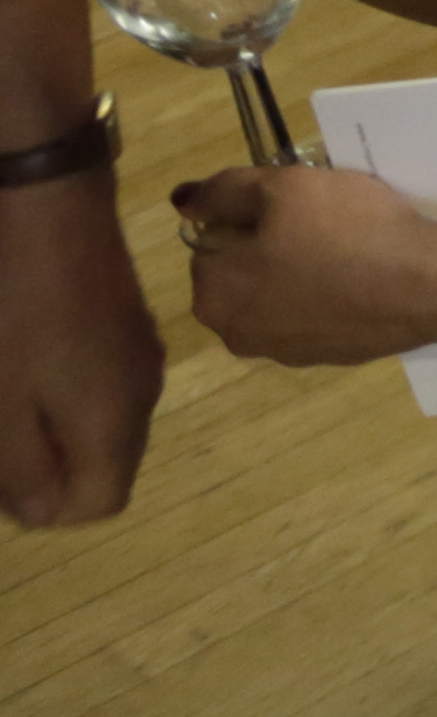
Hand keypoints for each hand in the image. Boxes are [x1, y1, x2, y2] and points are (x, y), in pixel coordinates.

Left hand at [0, 171, 157, 524]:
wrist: (47, 205)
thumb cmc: (16, 312)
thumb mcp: (2, 401)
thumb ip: (22, 469)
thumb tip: (46, 512)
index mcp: (116, 420)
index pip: (98, 502)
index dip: (44, 510)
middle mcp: (142, 393)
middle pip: (102, 466)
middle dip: (45, 469)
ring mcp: (138, 354)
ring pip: (98, 423)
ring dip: (49, 428)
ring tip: (4, 397)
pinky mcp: (125, 323)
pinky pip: (99, 384)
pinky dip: (61, 391)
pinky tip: (24, 359)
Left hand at [169, 162, 436, 371]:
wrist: (426, 285)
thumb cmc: (347, 231)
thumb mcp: (284, 186)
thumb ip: (223, 190)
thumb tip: (181, 200)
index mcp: (213, 295)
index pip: (211, 241)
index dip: (250, 216)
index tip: (293, 207)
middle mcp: (235, 334)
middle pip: (242, 273)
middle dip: (269, 249)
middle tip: (320, 223)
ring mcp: (284, 353)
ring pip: (278, 296)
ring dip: (298, 274)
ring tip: (347, 249)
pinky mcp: (328, 358)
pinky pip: (315, 316)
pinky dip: (329, 297)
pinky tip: (362, 278)